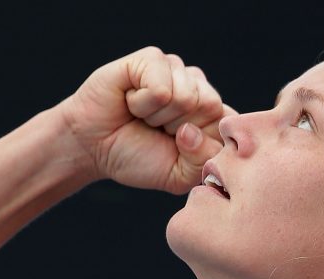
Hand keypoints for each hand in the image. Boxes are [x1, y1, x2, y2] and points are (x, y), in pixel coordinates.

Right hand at [59, 47, 234, 193]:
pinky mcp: (152, 59)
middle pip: (210, 106)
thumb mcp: (179, 174)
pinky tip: (130, 102)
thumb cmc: (137, 157)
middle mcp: (197, 87)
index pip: (229, 125)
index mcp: (211, 114)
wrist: (93, 146)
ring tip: (143, 116)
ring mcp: (176, 69)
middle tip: (157, 130)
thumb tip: (191, 129)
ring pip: (186, 96)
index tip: (178, 149)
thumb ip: (203, 160)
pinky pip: (161, 87)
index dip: (202, 145)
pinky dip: (142, 104)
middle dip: (179, 129)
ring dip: (158, 117)